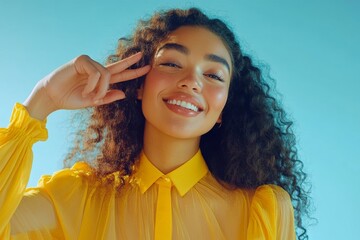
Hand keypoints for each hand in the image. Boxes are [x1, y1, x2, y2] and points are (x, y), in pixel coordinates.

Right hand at [23, 52, 149, 119]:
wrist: (53, 97)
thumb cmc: (71, 99)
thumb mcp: (92, 101)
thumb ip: (107, 98)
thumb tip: (124, 93)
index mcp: (101, 80)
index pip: (121, 74)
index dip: (133, 72)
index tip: (147, 69)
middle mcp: (97, 70)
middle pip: (118, 65)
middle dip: (131, 62)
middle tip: (142, 56)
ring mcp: (90, 63)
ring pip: (107, 74)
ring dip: (101, 88)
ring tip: (90, 96)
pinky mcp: (82, 60)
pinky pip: (96, 73)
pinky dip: (92, 84)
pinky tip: (84, 90)